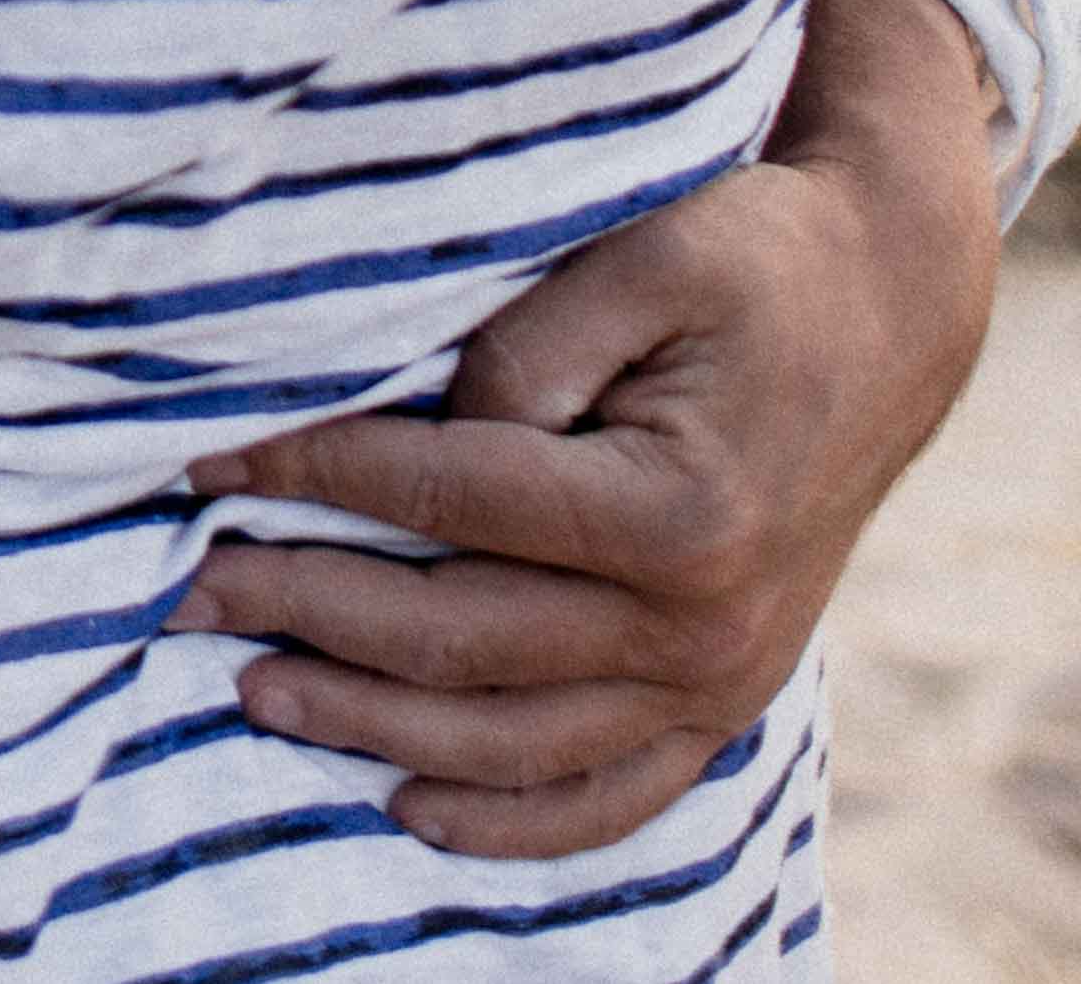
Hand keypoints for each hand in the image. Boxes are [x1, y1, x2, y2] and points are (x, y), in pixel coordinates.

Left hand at [175, 0, 1000, 856]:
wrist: (889, 313)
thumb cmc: (754, 262)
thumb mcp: (644, 258)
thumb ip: (524, 348)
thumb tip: (420, 435)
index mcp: (679, 512)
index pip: (446, 503)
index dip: (313, 479)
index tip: (205, 467)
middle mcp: (703, 624)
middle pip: (459, 640)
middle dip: (308, 612)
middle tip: (191, 591)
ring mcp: (719, 680)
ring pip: (512, 742)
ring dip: (373, 727)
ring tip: (257, 690)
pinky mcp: (727, 702)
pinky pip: (610, 796)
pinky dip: (512, 822)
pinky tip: (413, 808)